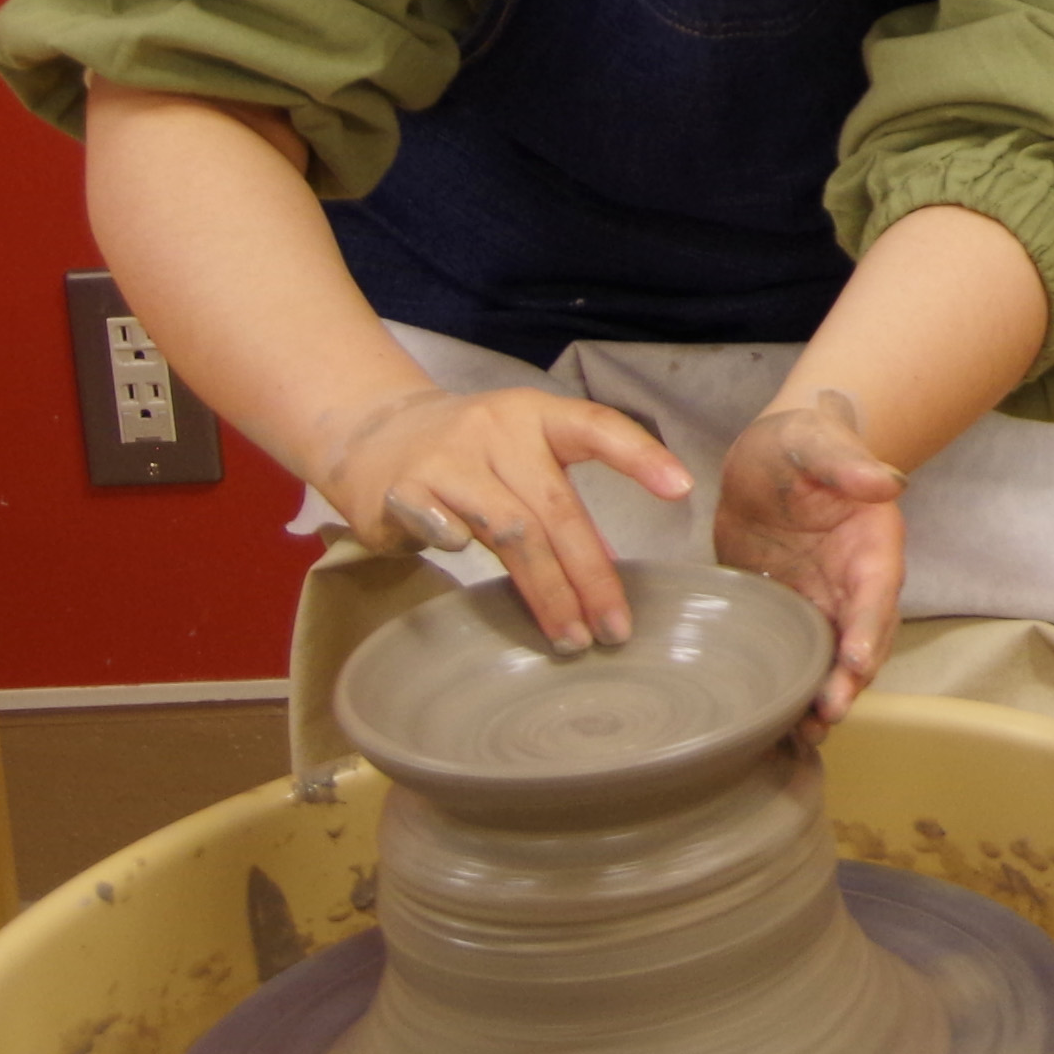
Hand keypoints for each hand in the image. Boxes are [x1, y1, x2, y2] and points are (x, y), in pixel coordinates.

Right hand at [315, 385, 691, 651]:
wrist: (372, 434)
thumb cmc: (469, 454)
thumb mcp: (521, 457)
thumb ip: (561, 500)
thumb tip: (606, 566)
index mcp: (536, 416)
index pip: (597, 426)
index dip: (640, 456)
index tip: (681, 490)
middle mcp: (496, 430)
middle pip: (556, 508)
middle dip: (591, 575)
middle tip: (615, 628)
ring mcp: (447, 458)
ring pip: (509, 528)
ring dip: (545, 589)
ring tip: (572, 636)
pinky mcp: (402, 488)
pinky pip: (436, 521)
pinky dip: (455, 540)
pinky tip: (468, 563)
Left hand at [717, 389, 908, 733]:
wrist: (767, 459)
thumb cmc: (799, 443)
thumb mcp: (815, 443)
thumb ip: (847, 465)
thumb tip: (890, 482)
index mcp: (871, 545)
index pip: (877, 592)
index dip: (868, 627)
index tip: (856, 659)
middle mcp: (854, 584)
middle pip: (862, 640)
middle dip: (850, 679)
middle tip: (828, 712)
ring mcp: (821, 605)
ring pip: (833, 661)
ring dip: (824, 696)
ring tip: (805, 732)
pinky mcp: (787, 617)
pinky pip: (797, 660)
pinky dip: (792, 692)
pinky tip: (776, 726)